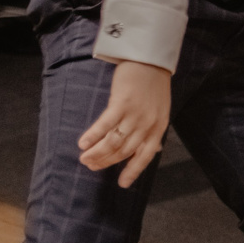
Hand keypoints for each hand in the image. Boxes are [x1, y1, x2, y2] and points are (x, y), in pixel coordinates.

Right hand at [78, 59, 169, 187]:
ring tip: (84, 158)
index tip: (122, 185)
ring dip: (96, 153)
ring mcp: (134, 114)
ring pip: (113, 142)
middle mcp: (147, 124)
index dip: (133, 172)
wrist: (150, 57)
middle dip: (106, 162)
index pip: (145, 156)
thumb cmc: (154, 84)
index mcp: (158, 127)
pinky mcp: (121, 103)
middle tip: (91, 166)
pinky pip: (104, 125)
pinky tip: (83, 144)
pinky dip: (92, 136)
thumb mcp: (161, 109)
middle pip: (123, 151)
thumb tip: (153, 149)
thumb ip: (154, 129)